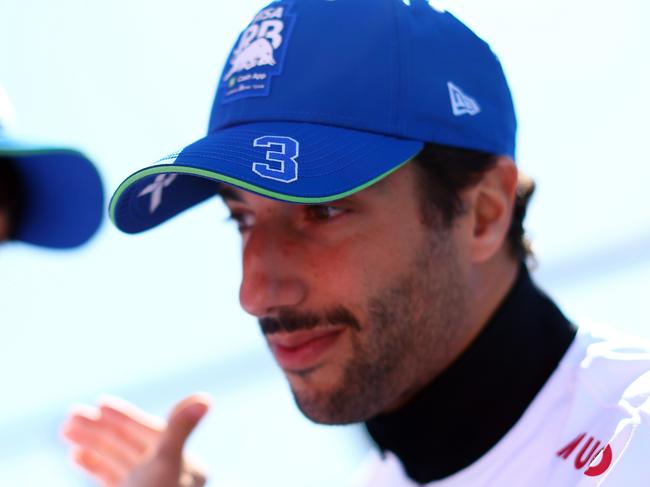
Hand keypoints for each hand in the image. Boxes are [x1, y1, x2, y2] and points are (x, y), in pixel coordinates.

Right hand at [62, 394, 209, 486]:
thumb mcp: (165, 463)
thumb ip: (179, 429)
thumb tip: (206, 398)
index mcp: (182, 466)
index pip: (151, 434)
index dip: (125, 417)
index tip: (100, 403)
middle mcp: (167, 479)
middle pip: (130, 446)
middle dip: (101, 429)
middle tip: (70, 418)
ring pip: (118, 462)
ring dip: (92, 444)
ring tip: (65, 430)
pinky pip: (113, 480)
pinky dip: (95, 466)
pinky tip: (76, 457)